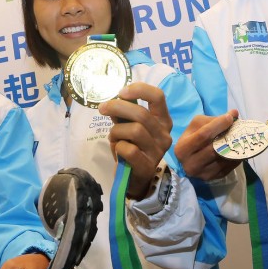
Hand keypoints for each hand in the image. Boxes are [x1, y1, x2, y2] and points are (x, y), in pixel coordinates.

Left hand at [99, 82, 171, 198]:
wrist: (133, 179)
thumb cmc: (132, 147)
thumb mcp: (129, 127)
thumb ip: (123, 114)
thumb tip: (112, 100)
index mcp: (163, 120)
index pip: (158, 97)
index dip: (139, 90)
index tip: (121, 92)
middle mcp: (164, 134)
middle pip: (141, 114)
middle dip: (117, 108)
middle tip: (102, 108)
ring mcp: (158, 152)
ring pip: (134, 131)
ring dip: (116, 131)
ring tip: (113, 137)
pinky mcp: (147, 166)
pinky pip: (128, 149)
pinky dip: (117, 147)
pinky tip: (118, 151)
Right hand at [174, 110, 239, 180]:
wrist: (191, 158)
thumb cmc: (193, 137)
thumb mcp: (197, 125)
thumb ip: (214, 119)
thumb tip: (235, 113)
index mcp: (182, 149)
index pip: (203, 135)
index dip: (218, 125)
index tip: (230, 117)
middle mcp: (190, 165)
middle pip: (214, 149)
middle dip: (229, 136)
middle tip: (239, 126)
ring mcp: (203, 174)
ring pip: (223, 159)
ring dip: (235, 147)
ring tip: (242, 136)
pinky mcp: (214, 178)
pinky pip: (229, 167)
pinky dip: (236, 157)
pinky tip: (239, 148)